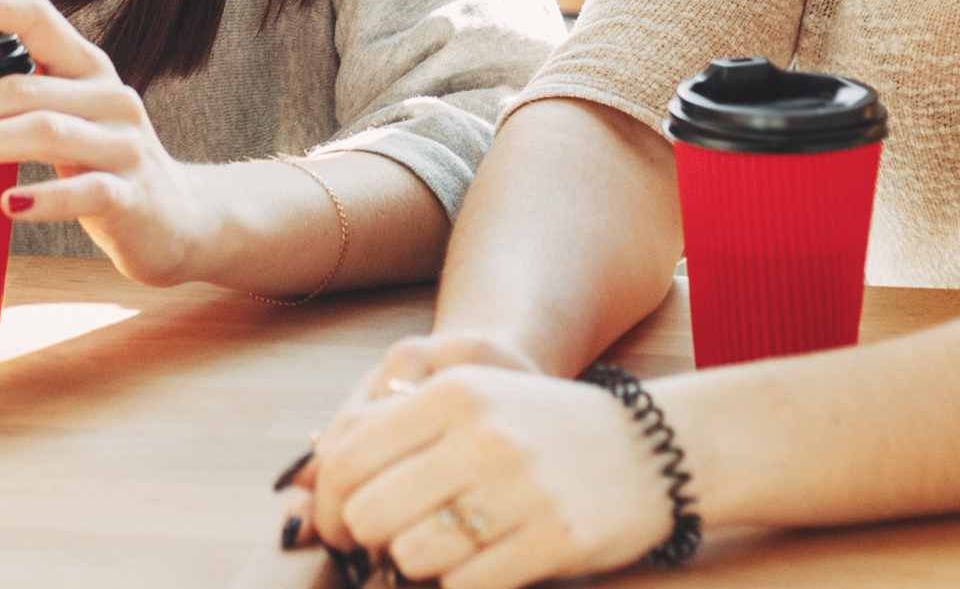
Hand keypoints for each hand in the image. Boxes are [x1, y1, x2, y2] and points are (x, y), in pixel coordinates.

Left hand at [0, 0, 216, 286]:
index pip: (37, 16)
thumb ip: (45, 41)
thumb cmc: (108, 154)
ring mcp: (125, 145)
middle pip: (24, 87)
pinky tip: (3, 206)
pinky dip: (41, 198)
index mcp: (88, 66)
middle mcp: (110, 95)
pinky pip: (84, 192)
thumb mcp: (80, 93)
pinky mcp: (132, 196)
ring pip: (45, 134)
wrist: (179, 221)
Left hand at [285, 363, 680, 588]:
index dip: (326, 503)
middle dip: (368, 539)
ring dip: (421, 562)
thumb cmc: (541, 427)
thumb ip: (394, 429)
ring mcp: (521, 489)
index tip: (335, 524)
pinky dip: (465, 582)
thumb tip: (306, 481)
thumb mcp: (472, 398)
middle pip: (369, 512)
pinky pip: (466, 585)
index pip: (346, 456)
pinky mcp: (554, 540)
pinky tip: (489, 559)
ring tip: (452, 543)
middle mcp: (483, 434)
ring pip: (412, 556)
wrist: (653, 449)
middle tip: (386, 544)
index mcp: (453, 390)